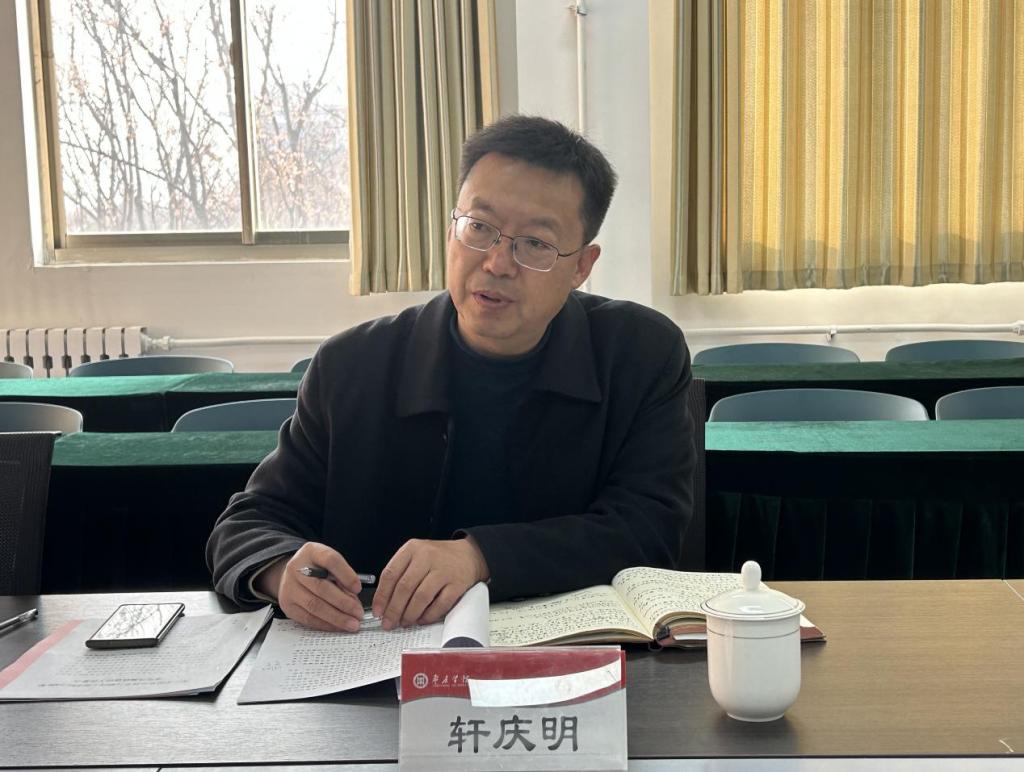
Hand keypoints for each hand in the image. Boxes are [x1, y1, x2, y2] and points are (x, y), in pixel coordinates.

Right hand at [259, 542, 366, 631]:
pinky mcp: (287, 605)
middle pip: (321, 587)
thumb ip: (342, 576)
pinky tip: (338, 626)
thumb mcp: (330, 563)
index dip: (346, 575)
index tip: (358, 588)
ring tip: (352, 624)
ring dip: (336, 617)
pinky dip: (326, 624)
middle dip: (343, 603)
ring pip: (314, 605)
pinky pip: (308, 618)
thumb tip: (354, 601)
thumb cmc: (317, 568)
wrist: (292, 574)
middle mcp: (296, 568)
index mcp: (311, 552)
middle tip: (359, 613)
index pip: (330, 560)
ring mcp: (289, 587)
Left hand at [372, 537, 488, 629]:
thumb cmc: (437, 559)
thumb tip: (384, 604)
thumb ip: (400, 574)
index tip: (378, 611)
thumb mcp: (416, 556)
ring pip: (421, 598)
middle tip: (388, 623)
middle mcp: (427, 557)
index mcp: (412, 549)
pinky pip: (439, 605)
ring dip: (410, 614)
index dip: (381, 596)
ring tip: (405, 622)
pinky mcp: (457, 584)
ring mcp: (443, 571)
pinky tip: (421, 620)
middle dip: (394, 610)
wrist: (469, 555)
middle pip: (404, 588)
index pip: (390, 574)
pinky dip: (428, 616)